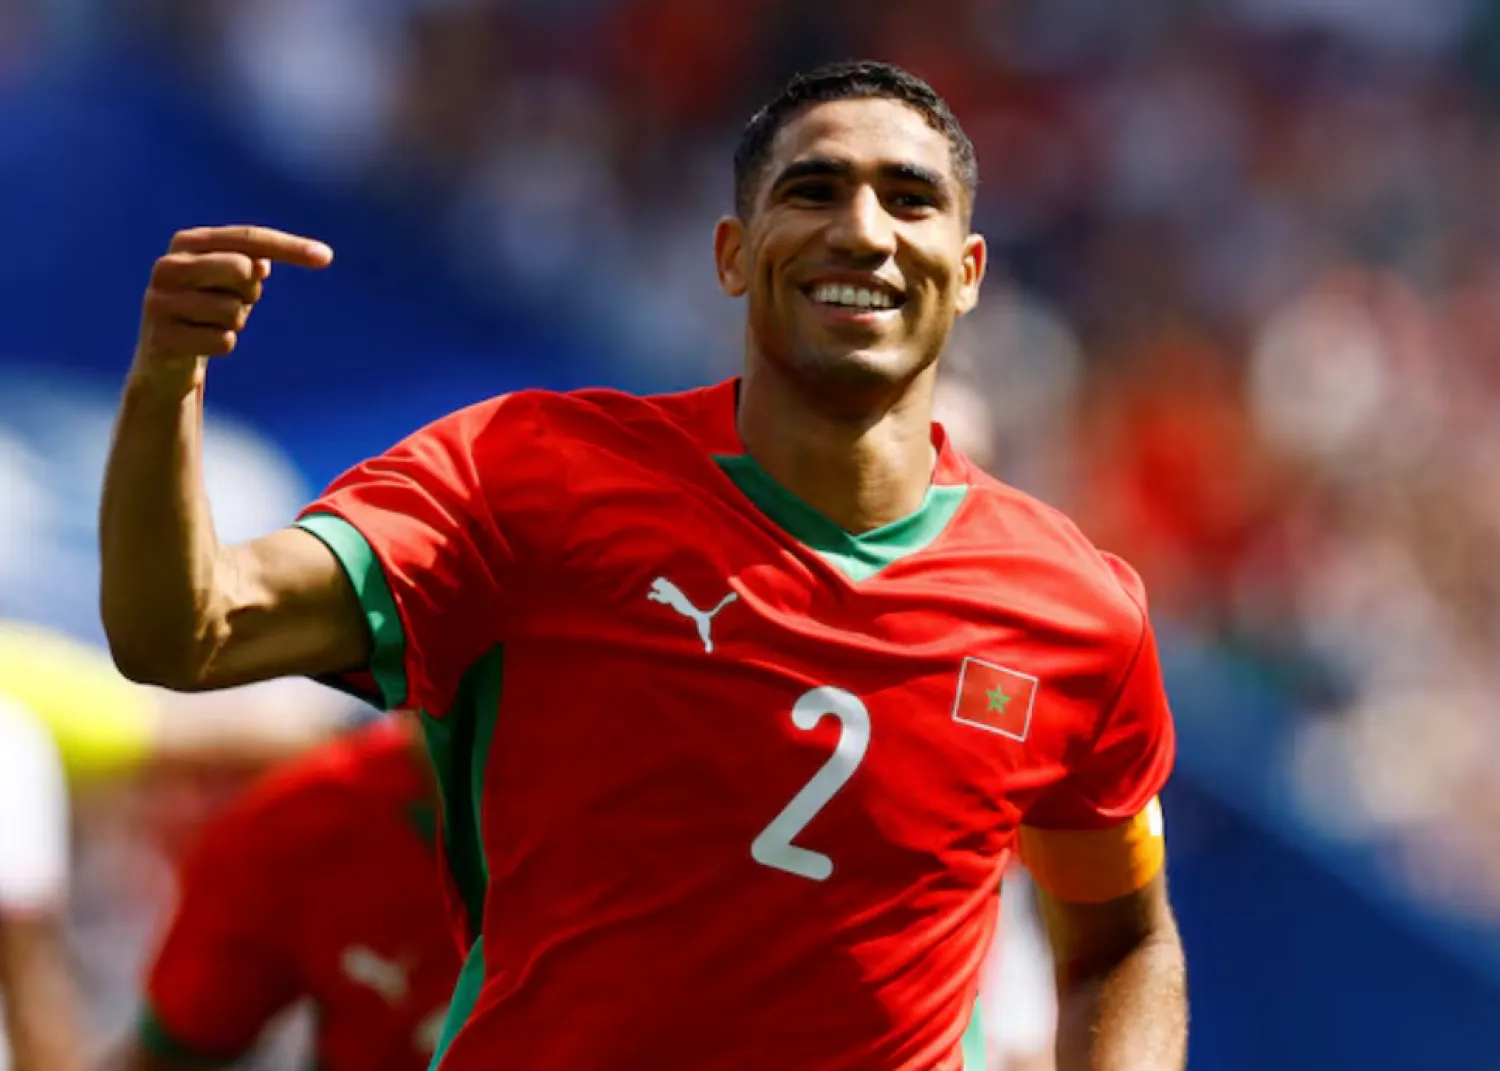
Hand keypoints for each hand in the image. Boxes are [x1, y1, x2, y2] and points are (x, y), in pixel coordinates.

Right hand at [133, 225, 332, 377]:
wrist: (167, 356)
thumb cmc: (209, 306)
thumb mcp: (235, 279)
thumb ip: (252, 261)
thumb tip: (260, 265)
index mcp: (188, 242)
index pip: (248, 237)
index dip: (289, 247)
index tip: (327, 257)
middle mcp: (168, 266)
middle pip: (242, 269)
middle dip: (250, 292)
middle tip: (235, 302)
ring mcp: (159, 301)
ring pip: (234, 311)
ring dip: (235, 323)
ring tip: (211, 324)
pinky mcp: (162, 338)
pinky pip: (224, 341)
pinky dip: (224, 345)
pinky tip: (201, 343)